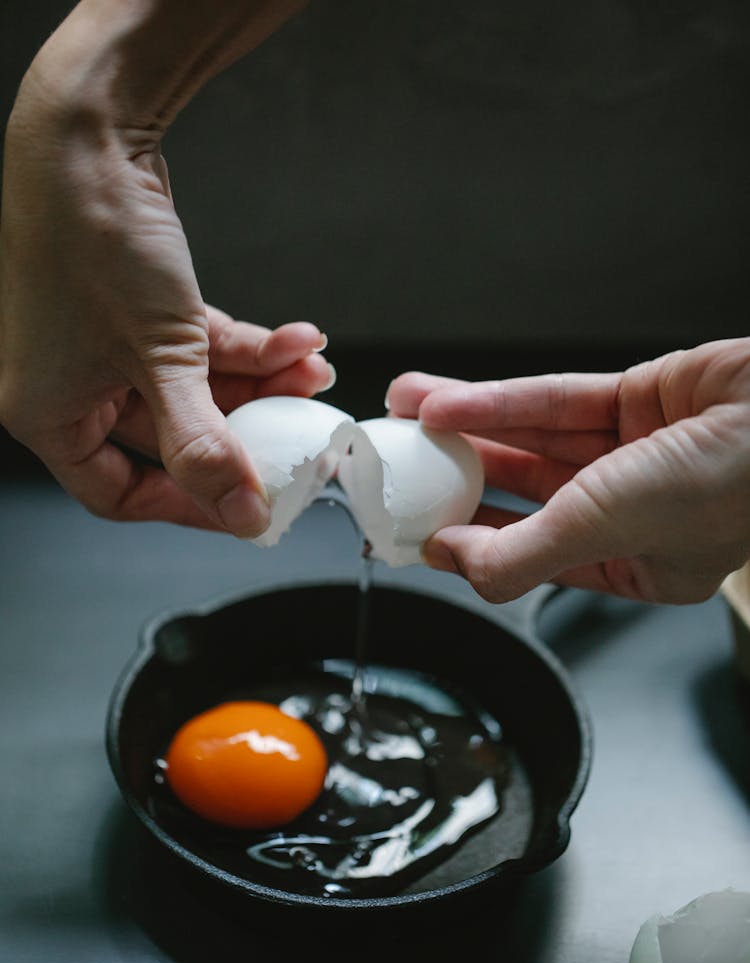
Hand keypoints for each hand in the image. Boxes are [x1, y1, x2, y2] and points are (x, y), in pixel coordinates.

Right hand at [0, 0, 323, 536]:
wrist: (91, 131)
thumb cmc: (95, 239)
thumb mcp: (158, 359)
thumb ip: (203, 444)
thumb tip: (241, 514)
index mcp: (46, 412)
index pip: (119, 494)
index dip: (188, 507)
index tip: (247, 508)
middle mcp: (71, 383)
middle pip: (169, 439)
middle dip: (241, 433)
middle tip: (294, 443)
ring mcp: (104, 345)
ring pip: (194, 391)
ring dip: (258, 386)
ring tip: (311, 376)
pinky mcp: (138, 310)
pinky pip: (199, 347)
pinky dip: (250, 346)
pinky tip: (299, 339)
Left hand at [388, 340, 749, 603]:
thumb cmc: (724, 489)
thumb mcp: (603, 535)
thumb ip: (521, 557)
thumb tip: (453, 561)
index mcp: (637, 565)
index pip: (537, 557)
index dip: (476, 543)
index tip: (422, 529)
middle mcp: (633, 510)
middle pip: (527, 493)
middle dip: (462, 477)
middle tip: (406, 465)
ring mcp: (635, 453)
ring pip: (532, 440)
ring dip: (467, 429)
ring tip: (408, 415)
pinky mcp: (637, 398)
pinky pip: (554, 401)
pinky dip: (498, 402)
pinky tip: (445, 401)